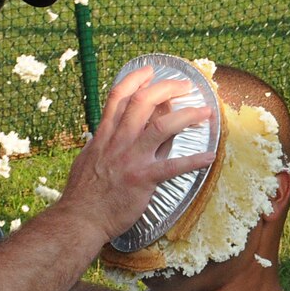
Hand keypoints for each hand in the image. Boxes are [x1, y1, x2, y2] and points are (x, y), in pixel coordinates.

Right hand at [57, 67, 214, 240]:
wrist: (80, 219)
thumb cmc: (83, 194)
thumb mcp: (88, 159)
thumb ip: (102, 142)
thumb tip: (110, 130)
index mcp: (104, 135)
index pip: (118, 97)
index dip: (135, 79)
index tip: (149, 71)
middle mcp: (118, 142)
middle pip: (143, 102)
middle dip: (167, 88)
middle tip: (185, 86)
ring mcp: (131, 159)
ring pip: (161, 127)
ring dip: (187, 116)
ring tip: (205, 111)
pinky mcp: (143, 180)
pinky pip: (173, 167)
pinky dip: (193, 161)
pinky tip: (209, 157)